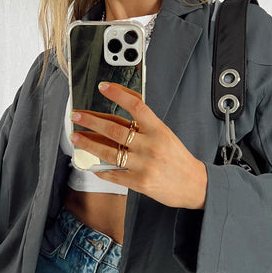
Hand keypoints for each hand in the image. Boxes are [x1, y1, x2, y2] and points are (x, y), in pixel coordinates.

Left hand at [70, 82, 206, 208]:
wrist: (194, 185)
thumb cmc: (178, 159)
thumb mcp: (165, 135)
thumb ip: (144, 126)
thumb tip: (118, 116)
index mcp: (159, 131)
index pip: (136, 106)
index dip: (118, 95)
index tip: (103, 88)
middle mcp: (150, 146)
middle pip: (114, 130)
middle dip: (91, 121)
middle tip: (77, 116)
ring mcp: (144, 165)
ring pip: (108, 152)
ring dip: (88, 143)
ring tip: (77, 137)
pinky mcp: (139, 182)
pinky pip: (113, 174)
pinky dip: (99, 169)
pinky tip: (91, 164)